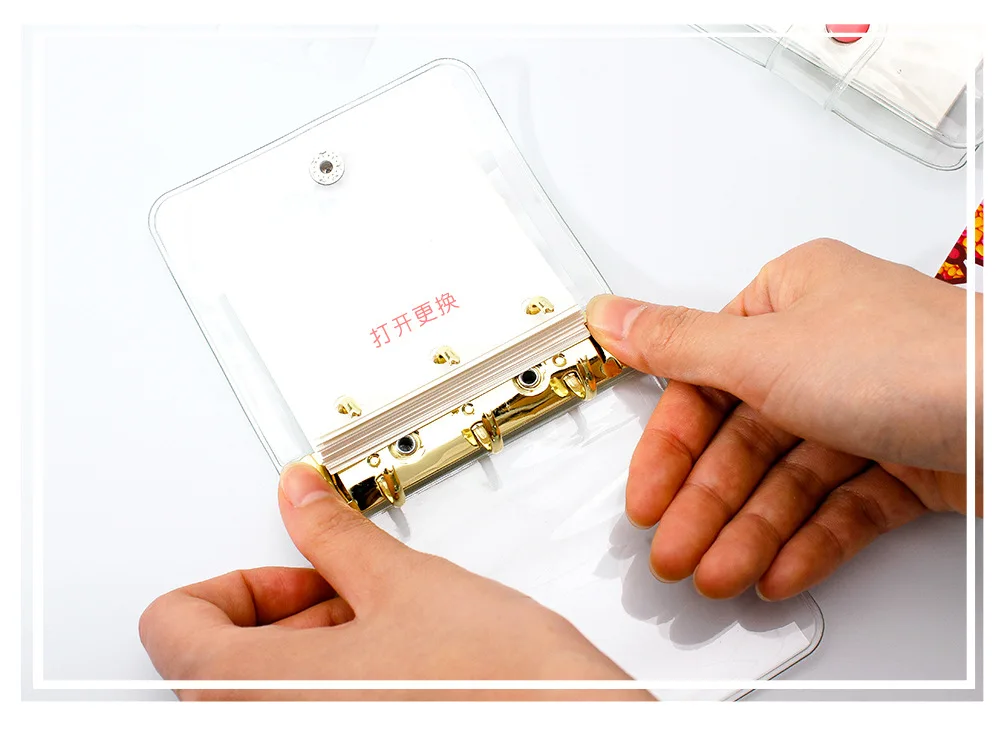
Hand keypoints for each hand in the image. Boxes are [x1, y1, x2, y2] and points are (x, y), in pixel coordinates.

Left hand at [139, 463, 651, 700]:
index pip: (174, 623)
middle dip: (288, 611)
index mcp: (256, 689)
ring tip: (391, 628)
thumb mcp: (409, 583)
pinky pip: (307, 715)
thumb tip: (299, 495)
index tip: (296, 569)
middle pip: (217, 660)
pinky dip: (339, 686)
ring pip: (264, 692)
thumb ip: (335, 536)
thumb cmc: (503, 688)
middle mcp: (262, 732)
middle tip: (353, 593)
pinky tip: (403, 667)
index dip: (236, 580)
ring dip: (315, 648)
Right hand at [586, 239, 981, 601]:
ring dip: (749, 533)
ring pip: (788, 480)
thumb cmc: (915, 361)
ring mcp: (867, 407)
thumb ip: (677, 344)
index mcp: (790, 302)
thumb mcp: (764, 350)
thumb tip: (610, 315)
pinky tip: (778, 571)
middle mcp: (826, 350)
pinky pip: (838, 505)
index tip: (644, 494)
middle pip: (743, 438)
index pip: (704, 379)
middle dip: (706, 504)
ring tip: (719, 574)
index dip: (670, 446)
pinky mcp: (905, 460)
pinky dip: (806, 541)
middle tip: (673, 551)